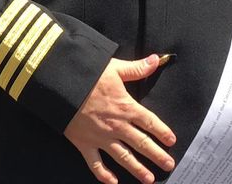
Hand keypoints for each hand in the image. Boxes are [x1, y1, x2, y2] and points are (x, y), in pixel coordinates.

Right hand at [62, 55, 175, 183]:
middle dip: (157, 155)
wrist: (60, 84)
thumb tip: (157, 59)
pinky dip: (104, 175)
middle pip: (141, 143)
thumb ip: (136, 68)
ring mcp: (100, 137)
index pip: (150, 122)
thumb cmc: (87, 74)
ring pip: (123, 157)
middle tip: (169, 165)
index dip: (162, 132)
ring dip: (137, 169)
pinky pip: (95, 163)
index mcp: (126, 107)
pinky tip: (113, 182)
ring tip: (149, 179)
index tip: (171, 141)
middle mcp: (117, 126)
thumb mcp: (114, 68)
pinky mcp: (84, 143)